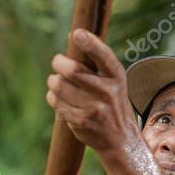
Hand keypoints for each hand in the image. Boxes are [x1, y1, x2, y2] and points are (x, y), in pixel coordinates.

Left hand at [46, 28, 139, 156]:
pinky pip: (55, 101)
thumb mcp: (113, 82)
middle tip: (58, 64)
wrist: (121, 140)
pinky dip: (53, 97)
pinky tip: (59, 98)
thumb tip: (73, 34)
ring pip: (58, 85)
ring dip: (53, 82)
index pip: (104, 56)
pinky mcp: (81, 121)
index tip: (77, 33)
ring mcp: (94, 108)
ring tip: (57, 83)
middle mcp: (108, 92)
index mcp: (117, 77)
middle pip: (71, 69)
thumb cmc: (112, 104)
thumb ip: (95, 60)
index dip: (90, 43)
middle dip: (58, 63)